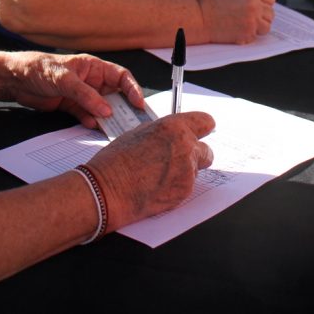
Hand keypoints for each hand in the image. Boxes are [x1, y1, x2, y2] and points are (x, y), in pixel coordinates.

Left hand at [0, 52, 143, 129]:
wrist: (15, 79)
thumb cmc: (40, 68)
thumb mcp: (65, 80)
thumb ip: (86, 95)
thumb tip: (107, 111)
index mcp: (94, 67)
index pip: (121, 77)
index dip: (133, 89)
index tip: (139, 104)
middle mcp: (91, 81)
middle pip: (115, 95)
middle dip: (123, 108)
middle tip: (132, 122)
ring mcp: (82, 94)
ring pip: (101, 108)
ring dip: (107, 118)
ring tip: (114, 129)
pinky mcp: (71, 106)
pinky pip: (87, 115)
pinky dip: (90, 122)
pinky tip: (91, 126)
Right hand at [87, 112, 214, 230]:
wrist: (108, 190)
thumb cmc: (116, 162)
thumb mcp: (139, 133)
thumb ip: (163, 132)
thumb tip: (173, 133)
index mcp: (174, 127)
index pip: (205, 122)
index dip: (203, 128)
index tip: (202, 131)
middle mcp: (185, 147)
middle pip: (206, 150)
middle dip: (195, 154)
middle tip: (177, 160)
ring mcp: (187, 171)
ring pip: (196, 170)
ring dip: (184, 172)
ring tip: (159, 175)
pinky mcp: (185, 191)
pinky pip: (187, 186)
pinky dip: (176, 187)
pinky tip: (157, 187)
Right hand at [198, 0, 275, 43]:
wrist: (200, 18)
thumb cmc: (212, 5)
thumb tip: (261, 5)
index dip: (265, 5)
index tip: (260, 9)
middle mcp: (255, 6)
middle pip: (271, 14)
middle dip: (262, 17)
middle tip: (251, 19)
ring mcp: (252, 21)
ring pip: (266, 27)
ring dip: (258, 28)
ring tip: (245, 26)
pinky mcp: (248, 34)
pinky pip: (255, 37)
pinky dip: (247, 36)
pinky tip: (236, 32)